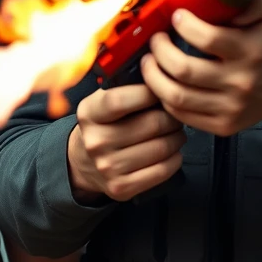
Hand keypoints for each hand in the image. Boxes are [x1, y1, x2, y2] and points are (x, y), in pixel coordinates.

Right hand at [67, 83, 185, 202]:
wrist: (84, 162)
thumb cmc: (103, 124)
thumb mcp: (102, 100)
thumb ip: (125, 86)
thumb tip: (158, 73)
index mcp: (89, 113)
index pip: (120, 100)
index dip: (148, 93)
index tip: (161, 89)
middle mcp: (95, 141)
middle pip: (152, 124)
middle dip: (172, 116)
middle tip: (175, 112)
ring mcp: (107, 167)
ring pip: (162, 148)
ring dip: (177, 137)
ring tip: (175, 131)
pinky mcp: (121, 187)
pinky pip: (162, 171)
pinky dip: (175, 158)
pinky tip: (172, 151)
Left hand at [141, 0, 261, 136]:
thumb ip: (249, 1)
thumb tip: (222, 0)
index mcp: (251, 51)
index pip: (207, 39)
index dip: (184, 25)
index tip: (176, 17)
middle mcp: (240, 82)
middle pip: (184, 69)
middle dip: (159, 50)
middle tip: (156, 39)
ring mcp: (231, 107)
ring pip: (177, 96)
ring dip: (154, 76)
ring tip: (150, 61)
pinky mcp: (223, 125)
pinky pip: (183, 115)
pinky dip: (165, 99)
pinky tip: (163, 83)